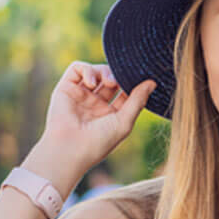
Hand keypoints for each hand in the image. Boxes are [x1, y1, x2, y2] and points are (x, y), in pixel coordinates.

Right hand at [40, 62, 154, 170]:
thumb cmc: (98, 142)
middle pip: (110, 79)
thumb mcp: (124, 122)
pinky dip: (86, 70)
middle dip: (118, 75)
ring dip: (105, 72)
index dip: (132, 84)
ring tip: (109, 82)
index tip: (141, 79)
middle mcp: (94, 104)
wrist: (69, 149)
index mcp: (109, 115)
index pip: (124, 92)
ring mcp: (80, 96)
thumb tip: (153, 83)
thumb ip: (138, 101)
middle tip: (122, 80)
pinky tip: (91, 82)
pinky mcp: (66, 88)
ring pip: (96, 71)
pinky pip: (77, 68)